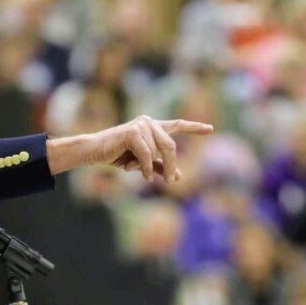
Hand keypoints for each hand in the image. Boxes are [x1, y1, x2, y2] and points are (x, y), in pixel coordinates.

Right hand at [47, 116, 213, 179]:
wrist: (95, 152)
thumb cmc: (118, 156)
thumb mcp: (143, 164)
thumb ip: (161, 167)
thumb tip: (179, 177)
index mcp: (153, 127)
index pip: (177, 126)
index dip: (194, 128)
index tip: (210, 129)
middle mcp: (149, 122)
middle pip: (170, 147)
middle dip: (171, 165)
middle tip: (169, 182)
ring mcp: (142, 125)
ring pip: (158, 153)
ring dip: (148, 167)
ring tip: (133, 169)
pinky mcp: (133, 132)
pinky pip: (147, 155)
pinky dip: (145, 168)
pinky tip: (142, 175)